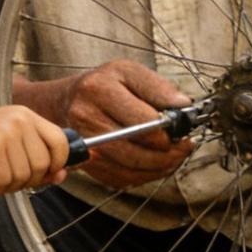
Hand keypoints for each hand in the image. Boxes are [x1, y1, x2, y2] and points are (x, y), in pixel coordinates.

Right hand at [0, 106, 71, 195]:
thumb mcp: (7, 148)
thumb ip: (35, 160)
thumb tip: (62, 175)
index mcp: (25, 114)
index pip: (60, 140)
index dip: (58, 162)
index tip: (48, 174)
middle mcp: (19, 118)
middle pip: (44, 163)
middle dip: (29, 180)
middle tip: (6, 179)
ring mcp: (7, 130)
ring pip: (25, 175)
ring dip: (8, 185)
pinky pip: (6, 180)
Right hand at [48, 61, 193, 190]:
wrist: (68, 101)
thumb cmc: (104, 85)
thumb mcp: (130, 72)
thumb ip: (158, 87)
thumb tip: (184, 106)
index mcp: (99, 89)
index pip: (142, 122)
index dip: (167, 131)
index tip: (181, 130)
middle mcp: (86, 118)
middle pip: (135, 151)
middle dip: (167, 154)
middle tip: (184, 148)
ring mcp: (84, 144)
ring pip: (130, 169)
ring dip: (159, 168)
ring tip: (175, 157)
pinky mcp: (87, 164)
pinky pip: (121, 179)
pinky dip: (145, 176)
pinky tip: (157, 165)